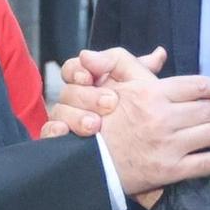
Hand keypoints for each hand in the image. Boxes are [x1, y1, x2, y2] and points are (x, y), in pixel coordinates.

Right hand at [39, 46, 166, 138]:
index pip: (74, 68)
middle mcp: (76, 101)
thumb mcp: (140, 91)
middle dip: (87, 95)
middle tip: (110, 102)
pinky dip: (55, 131)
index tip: (89, 76)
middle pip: (68, 89)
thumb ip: (142, 71)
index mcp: (90, 84)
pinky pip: (49, 133)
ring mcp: (66, 121)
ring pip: (59, 111)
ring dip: (76, 116)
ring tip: (95, 125)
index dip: (78, 69)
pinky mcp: (60, 142)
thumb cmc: (131, 117)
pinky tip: (66, 133)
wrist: (124, 156)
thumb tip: (160, 53)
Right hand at [90, 54, 209, 199]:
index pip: (197, 86)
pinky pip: (208, 163)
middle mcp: (163, 117)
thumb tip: (160, 53)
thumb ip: (136, 66)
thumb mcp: (115, 86)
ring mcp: (169, 144)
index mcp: (152, 94)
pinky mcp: (170, 170)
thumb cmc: (101, 122)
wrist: (88, 160)